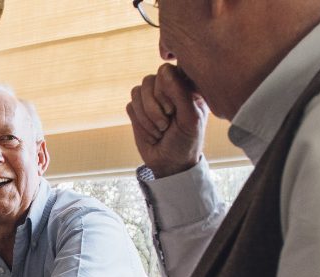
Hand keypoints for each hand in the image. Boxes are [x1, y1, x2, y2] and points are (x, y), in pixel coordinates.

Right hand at [127, 63, 208, 177]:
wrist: (171, 164)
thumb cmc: (186, 142)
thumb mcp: (189, 119)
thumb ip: (180, 93)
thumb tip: (164, 69)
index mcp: (186, 87)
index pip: (166, 71)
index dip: (165, 89)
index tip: (173, 110)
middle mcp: (168, 89)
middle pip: (149, 80)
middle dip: (154, 107)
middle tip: (166, 124)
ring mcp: (152, 100)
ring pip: (137, 92)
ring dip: (146, 116)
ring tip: (160, 130)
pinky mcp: (138, 111)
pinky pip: (130, 106)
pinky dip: (139, 122)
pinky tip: (151, 133)